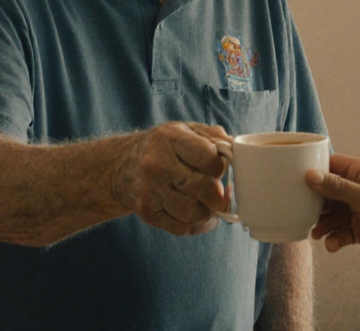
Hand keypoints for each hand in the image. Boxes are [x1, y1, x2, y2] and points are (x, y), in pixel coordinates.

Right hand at [115, 122, 232, 235]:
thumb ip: (213, 137)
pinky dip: (195, 224)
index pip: (210, 158)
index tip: (219, 169)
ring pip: (194, 213)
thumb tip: (239, 151)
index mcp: (170, 138)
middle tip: (222, 194)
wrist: (120, 166)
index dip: (221, 167)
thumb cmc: (162, 147)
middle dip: (219, 195)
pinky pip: (182, 228)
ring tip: (206, 203)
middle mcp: (156, 164)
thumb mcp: (184, 130)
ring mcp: (149, 190)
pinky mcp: (147, 212)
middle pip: (204, 189)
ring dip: (207, 212)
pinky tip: (194, 212)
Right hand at [306, 154, 359, 278]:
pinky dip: (333, 239)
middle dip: (315, 203)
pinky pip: (339, 232)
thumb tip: (310, 175)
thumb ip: (337, 187)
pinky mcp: (359, 231)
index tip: (296, 179)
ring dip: (322, 224)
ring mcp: (358, 211)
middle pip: (328, 192)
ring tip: (316, 233)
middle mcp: (358, 190)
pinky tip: (332, 245)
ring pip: (331, 214)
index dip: (315, 171)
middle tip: (301, 210)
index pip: (333, 165)